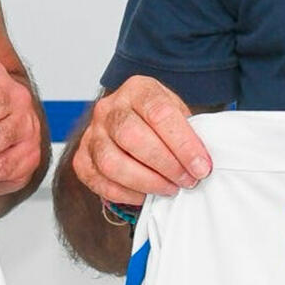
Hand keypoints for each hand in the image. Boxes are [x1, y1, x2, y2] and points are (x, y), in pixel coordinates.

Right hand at [69, 75, 210, 207]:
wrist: (134, 123)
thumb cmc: (160, 122)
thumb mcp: (178, 114)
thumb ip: (189, 133)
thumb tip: (201, 163)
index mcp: (137, 89)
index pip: (159, 112)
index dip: (183, 144)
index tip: (201, 166)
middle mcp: (109, 108)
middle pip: (132, 137)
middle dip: (166, 165)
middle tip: (187, 180)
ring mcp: (92, 133)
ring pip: (112, 163)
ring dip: (147, 182)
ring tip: (170, 188)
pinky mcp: (82, 159)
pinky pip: (100, 181)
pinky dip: (126, 194)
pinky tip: (146, 195)